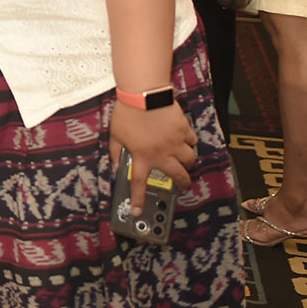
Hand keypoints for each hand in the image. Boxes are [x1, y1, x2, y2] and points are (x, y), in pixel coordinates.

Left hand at [109, 101, 197, 215]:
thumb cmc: (126, 113)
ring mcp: (175, 143)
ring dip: (188, 162)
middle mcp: (161, 154)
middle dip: (183, 184)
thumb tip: (113, 166)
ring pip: (189, 160)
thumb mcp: (115, 134)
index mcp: (142, 156)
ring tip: (184, 159)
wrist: (143, 95)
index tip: (138, 212)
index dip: (138, 199)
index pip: (139, 183)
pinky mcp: (184, 130)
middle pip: (178, 176)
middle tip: (183, 185)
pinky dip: (190, 141)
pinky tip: (185, 138)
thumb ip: (115, 152)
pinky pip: (192, 140)